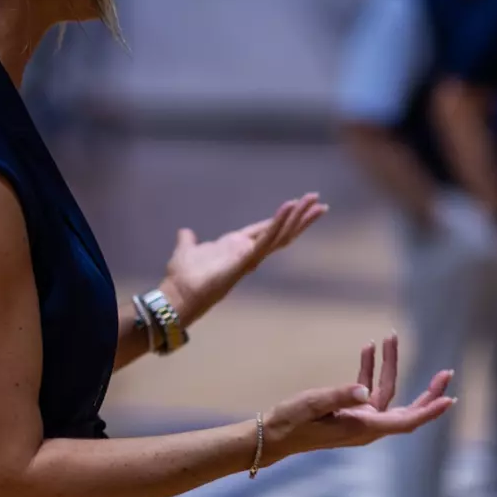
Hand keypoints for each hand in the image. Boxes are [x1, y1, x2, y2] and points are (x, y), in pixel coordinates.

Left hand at [161, 194, 326, 323]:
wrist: (176, 295)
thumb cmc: (182, 278)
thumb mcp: (185, 251)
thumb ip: (188, 241)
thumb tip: (185, 233)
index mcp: (237, 246)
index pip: (268, 229)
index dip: (284, 217)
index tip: (300, 204)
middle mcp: (248, 252)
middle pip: (281, 232)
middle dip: (301, 217)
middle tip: (320, 201)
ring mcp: (249, 257)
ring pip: (279, 235)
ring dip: (296, 218)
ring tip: (312, 201)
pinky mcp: (245, 261)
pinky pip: (265, 240)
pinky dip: (277, 224)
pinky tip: (288, 208)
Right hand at [260, 334, 454, 465]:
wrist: (274, 435)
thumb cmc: (292, 421)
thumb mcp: (313, 405)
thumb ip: (339, 396)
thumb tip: (364, 390)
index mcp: (363, 428)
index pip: (405, 422)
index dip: (428, 410)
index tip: (449, 399)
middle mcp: (368, 427)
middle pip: (407, 411)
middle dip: (428, 392)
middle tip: (447, 373)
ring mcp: (360, 419)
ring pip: (387, 394)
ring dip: (389, 366)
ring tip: (390, 336)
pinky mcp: (351, 412)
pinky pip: (368, 390)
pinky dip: (370, 370)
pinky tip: (368, 348)